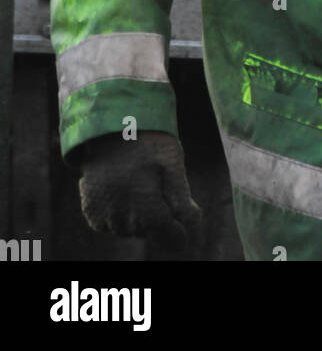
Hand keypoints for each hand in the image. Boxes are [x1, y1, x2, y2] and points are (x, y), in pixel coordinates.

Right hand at [78, 130, 201, 245]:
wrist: (112, 125)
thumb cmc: (148, 142)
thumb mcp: (173, 165)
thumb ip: (181, 200)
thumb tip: (191, 226)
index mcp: (145, 208)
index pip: (167, 236)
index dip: (177, 230)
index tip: (181, 216)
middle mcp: (121, 218)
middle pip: (148, 232)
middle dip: (156, 215)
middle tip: (154, 183)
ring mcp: (103, 216)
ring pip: (128, 229)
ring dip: (136, 215)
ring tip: (137, 182)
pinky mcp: (90, 211)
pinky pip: (109, 224)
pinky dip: (118, 212)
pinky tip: (122, 188)